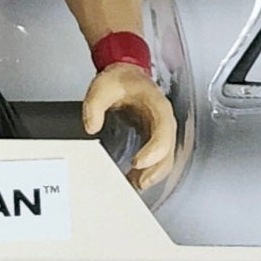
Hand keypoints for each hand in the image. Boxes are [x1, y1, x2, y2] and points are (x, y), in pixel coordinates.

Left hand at [82, 63, 177, 189]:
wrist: (126, 74)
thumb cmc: (120, 80)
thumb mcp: (102, 87)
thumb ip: (94, 106)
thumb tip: (91, 127)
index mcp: (157, 105)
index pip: (164, 130)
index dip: (155, 149)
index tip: (138, 162)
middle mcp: (163, 120)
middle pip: (168, 150)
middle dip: (156, 169)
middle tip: (138, 183)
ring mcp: (160, 130)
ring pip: (165, 158)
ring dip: (153, 174)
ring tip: (134, 186)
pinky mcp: (153, 138)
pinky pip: (156, 158)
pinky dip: (148, 171)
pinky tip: (133, 180)